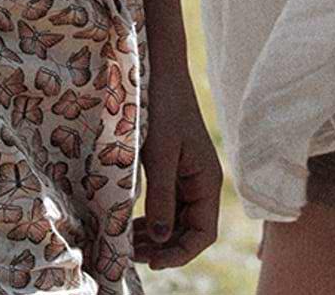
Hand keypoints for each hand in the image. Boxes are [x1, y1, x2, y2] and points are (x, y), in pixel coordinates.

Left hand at [131, 66, 222, 268]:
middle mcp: (201, 185)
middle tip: (130, 255)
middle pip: (189, 231)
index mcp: (207, 183)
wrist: (160, 72)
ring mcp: (187, 178)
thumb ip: (161, 195)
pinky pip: (166, 205)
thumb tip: (160, 238)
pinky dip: (151, 219)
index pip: (203, 233)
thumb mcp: (159, 153)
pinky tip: (130, 225)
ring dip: (156, 236)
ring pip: (176, 220)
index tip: (152, 262)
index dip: (180, 253)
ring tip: (127, 244)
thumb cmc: (161, 108)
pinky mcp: (172, 170)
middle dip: (164, 248)